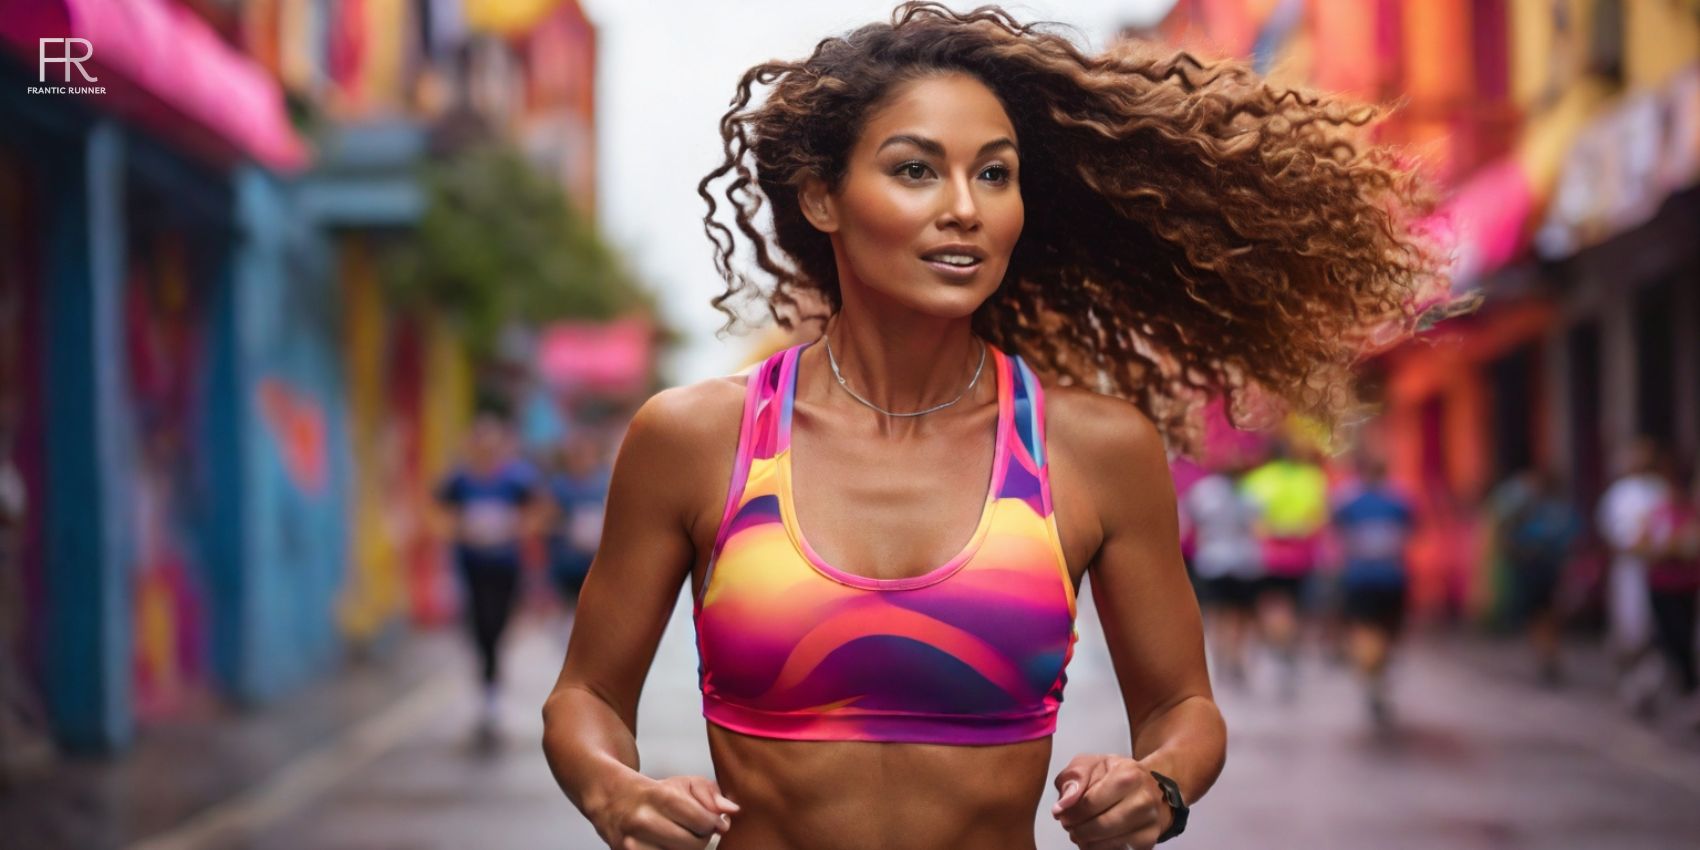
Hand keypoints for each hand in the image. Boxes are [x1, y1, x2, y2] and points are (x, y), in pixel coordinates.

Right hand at [591, 773, 739, 849]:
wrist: (611, 801)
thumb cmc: (654, 793)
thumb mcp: (683, 784)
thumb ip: (711, 795)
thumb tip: (732, 812)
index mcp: (658, 796)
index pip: (701, 821)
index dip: (714, 824)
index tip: (714, 823)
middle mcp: (642, 820)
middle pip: (692, 845)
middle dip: (701, 839)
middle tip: (696, 831)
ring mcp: (631, 844)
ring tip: (679, 839)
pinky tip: (667, 845)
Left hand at [1051, 754, 1170, 849]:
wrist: (1148, 787)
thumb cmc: (1116, 774)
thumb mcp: (1091, 764)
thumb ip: (1074, 778)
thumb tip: (1064, 804)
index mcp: (1129, 775)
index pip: (1090, 802)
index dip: (1071, 812)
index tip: (1061, 814)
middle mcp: (1143, 799)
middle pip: (1100, 826)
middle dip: (1078, 829)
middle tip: (1069, 825)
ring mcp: (1149, 822)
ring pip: (1108, 843)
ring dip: (1087, 841)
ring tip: (1080, 831)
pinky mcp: (1149, 841)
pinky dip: (1100, 847)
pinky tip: (1095, 838)